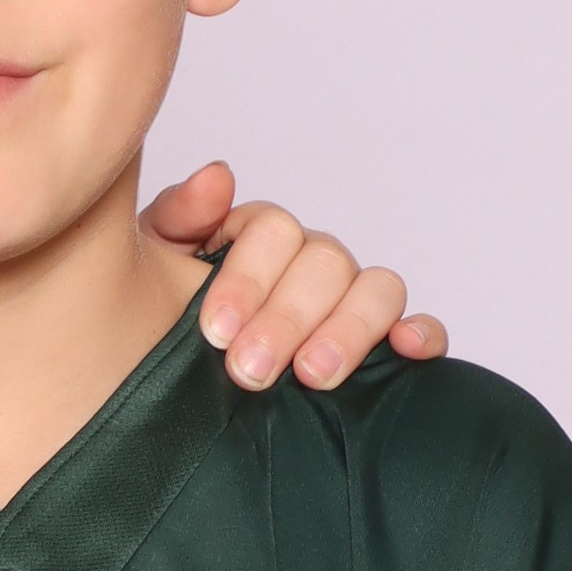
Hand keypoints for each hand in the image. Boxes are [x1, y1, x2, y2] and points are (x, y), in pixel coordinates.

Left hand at [143, 163, 448, 390]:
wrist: (164, 393)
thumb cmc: (156, 322)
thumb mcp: (149, 269)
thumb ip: (177, 220)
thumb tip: (219, 177)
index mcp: (257, 239)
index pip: (273, 232)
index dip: (247, 279)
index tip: (215, 331)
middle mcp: (310, 265)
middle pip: (326, 263)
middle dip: (287, 318)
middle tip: (248, 370)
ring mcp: (349, 303)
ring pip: (377, 290)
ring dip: (348, 329)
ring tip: (312, 375)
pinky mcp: (383, 345)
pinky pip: (420, 327)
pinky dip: (422, 333)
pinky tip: (406, 350)